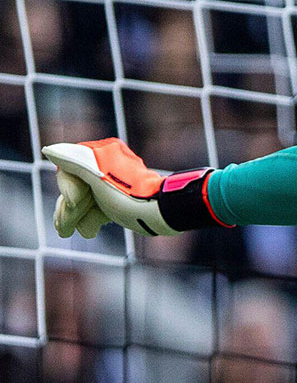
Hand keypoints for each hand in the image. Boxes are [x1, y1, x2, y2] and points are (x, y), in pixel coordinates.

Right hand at [42, 139, 220, 237]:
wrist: (161, 214)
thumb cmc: (131, 196)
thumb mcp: (96, 179)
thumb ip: (72, 163)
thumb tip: (50, 150)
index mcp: (103, 155)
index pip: (69, 168)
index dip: (67, 187)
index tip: (75, 202)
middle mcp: (106, 168)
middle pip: (76, 187)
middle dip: (69, 209)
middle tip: (65, 229)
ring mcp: (113, 186)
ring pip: (85, 200)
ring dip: (75, 217)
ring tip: (66, 232)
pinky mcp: (120, 201)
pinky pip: (98, 208)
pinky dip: (90, 218)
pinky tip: (87, 230)